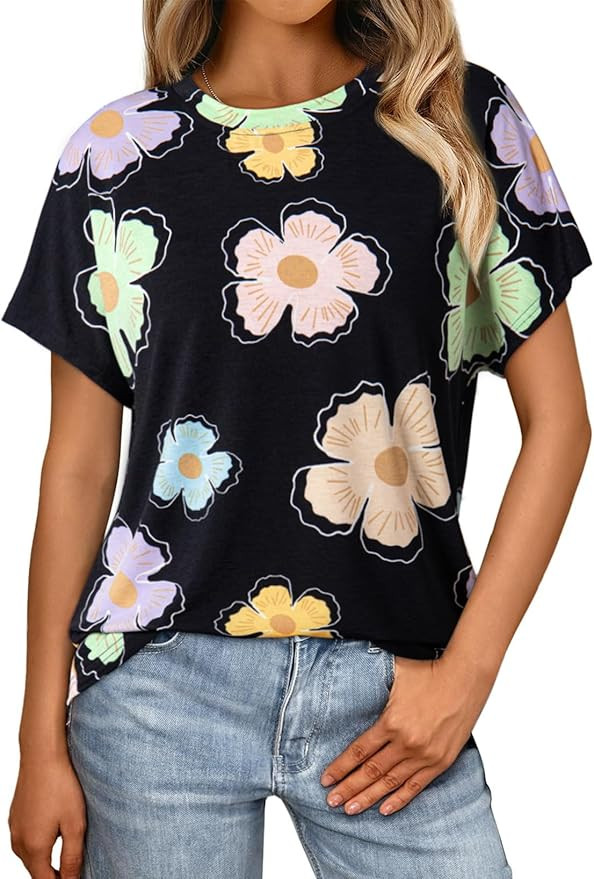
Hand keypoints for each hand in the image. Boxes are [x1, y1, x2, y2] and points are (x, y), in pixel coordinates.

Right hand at [9, 753, 86, 878]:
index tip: (75, 877)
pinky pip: (25, 841)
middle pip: (36, 872)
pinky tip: (52, 834)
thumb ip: (72, 857)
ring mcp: (14, 829)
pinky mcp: (15, 817)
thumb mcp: (75, 824)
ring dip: (45, 861)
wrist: (41, 756)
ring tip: (66, 856)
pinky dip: (38, 846)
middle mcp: (18, 842)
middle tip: (73, 869)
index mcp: (34, 848)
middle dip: (54, 875)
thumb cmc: (60, 785)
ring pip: (30, 857)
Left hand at [319, 653, 495, 815]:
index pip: (359, 751)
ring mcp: (424, 755)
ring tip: (350, 809)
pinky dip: (399, 799)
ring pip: (390, 783)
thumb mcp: (394, 675)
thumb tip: (350, 678)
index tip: (326, 779)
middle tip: (331, 801)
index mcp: (391, 721)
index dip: (340, 767)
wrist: (465, 678)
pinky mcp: (440, 761)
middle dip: (348, 788)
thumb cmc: (429, 672)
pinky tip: (384, 809)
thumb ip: (374, 683)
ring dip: (368, 798)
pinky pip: (416, 786)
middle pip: (371, 771)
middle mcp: (406, 742)